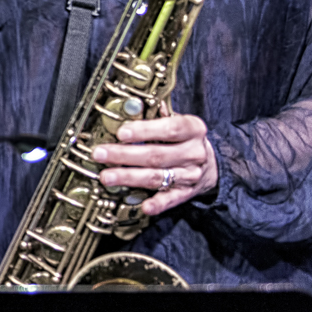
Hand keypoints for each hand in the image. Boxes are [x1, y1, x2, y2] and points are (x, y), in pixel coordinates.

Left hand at [91, 112, 219, 216]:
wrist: (211, 164)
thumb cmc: (185, 139)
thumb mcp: (178, 121)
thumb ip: (156, 115)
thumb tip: (131, 106)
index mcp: (193, 129)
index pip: (170, 129)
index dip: (144, 131)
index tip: (121, 133)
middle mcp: (194, 153)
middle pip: (156, 155)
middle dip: (124, 155)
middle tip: (100, 154)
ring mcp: (191, 175)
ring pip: (157, 177)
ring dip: (129, 177)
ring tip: (106, 176)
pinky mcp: (186, 193)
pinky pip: (171, 200)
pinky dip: (157, 204)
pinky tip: (144, 206)